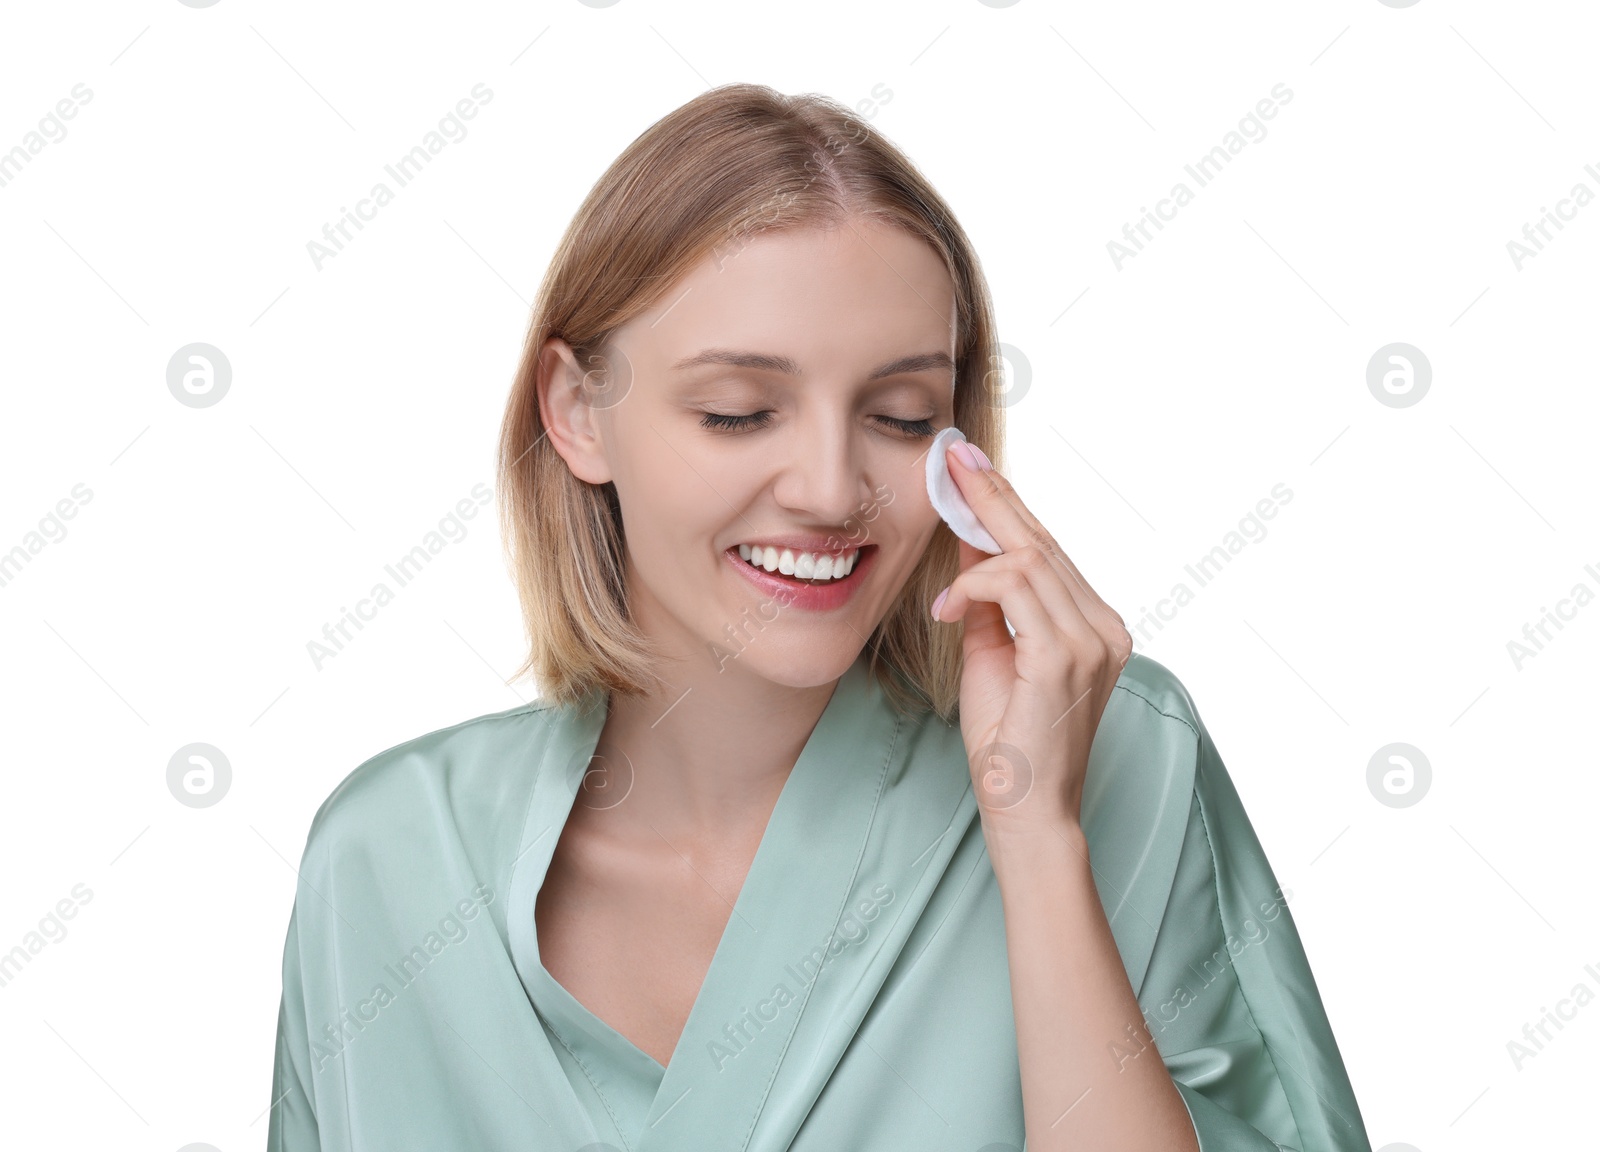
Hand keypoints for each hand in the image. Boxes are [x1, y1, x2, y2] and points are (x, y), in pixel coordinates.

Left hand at [930, 441, 1132, 832]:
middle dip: (994, 495)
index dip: (1009, 504)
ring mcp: (1093, 640)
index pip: (1050, 549)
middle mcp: (1104, 627)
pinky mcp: (1067, 656)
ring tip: (941, 522)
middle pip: (1045, 541)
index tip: (972, 467)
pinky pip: (1015, 589)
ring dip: (977, 540)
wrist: (1027, 810)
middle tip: (955, 457)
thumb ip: (988, 600)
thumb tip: (969, 544)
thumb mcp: (992, 653)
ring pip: (1032, 557)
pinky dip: (975, 586)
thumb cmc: (1008, 742)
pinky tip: (948, 608)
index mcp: (1094, 626)